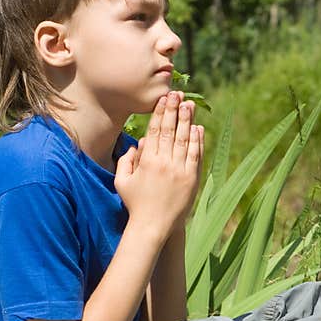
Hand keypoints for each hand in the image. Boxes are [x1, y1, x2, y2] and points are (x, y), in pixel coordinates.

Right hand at [115, 91, 203, 239]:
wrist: (153, 226)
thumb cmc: (135, 204)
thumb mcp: (122, 181)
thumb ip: (126, 161)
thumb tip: (136, 143)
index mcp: (147, 161)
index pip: (155, 131)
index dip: (160, 113)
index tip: (163, 99)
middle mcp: (164, 163)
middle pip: (171, 131)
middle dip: (174, 110)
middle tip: (177, 93)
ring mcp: (180, 171)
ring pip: (185, 140)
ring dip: (188, 121)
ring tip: (189, 104)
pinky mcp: (191, 179)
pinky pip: (196, 155)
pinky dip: (198, 141)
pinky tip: (198, 128)